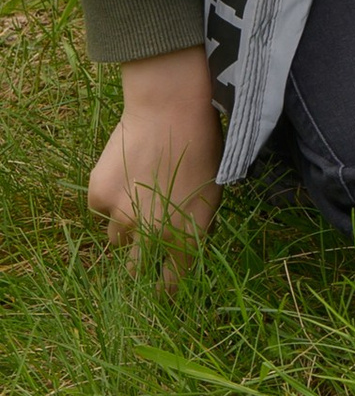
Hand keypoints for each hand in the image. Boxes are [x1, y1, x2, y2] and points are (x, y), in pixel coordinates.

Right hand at [90, 48, 221, 275]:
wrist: (170, 106)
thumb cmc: (202, 143)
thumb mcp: (213, 190)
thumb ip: (195, 225)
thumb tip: (181, 247)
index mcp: (185, 236)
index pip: (171, 284)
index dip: (165, 288)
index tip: (159, 289)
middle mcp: (150, 235)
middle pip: (135, 270)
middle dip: (138, 264)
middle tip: (141, 245)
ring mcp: (121, 217)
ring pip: (116, 238)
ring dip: (124, 225)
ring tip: (135, 195)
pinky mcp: (99, 197)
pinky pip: (101, 208)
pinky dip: (109, 197)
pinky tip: (124, 171)